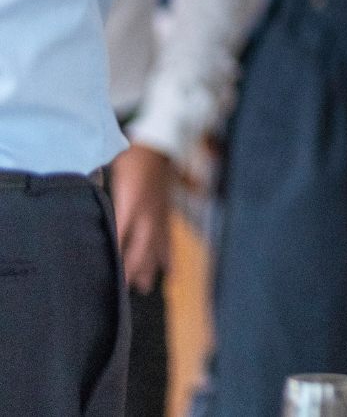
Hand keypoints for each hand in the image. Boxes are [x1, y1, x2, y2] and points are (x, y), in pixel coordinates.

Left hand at [109, 143, 172, 293]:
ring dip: (151, 268)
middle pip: (140, 248)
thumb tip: (85, 213)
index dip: (114, 256)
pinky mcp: (166, 215)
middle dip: (132, 270)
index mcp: (131, 203)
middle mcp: (148, 214)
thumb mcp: (112, 173)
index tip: (104, 276)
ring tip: (145, 288)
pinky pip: (169, 240)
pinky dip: (169, 257)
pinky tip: (170, 271)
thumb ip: (100, 194)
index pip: (120, 236)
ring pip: (156, 247)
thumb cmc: (132, 159)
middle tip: (123, 291)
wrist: (160, 146)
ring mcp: (160, 216)